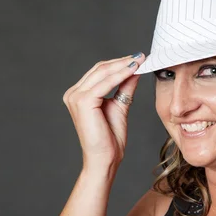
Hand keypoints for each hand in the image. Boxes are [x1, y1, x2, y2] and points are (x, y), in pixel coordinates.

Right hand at [62, 53, 145, 169]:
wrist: (105, 159)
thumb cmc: (110, 139)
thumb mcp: (120, 106)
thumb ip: (124, 88)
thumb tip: (135, 71)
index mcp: (79, 95)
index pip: (100, 72)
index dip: (119, 63)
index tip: (139, 59)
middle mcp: (73, 94)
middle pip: (100, 69)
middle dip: (123, 62)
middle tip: (141, 56)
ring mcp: (75, 97)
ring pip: (102, 73)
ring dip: (123, 65)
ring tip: (140, 61)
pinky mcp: (83, 102)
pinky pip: (105, 83)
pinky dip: (120, 75)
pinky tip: (133, 71)